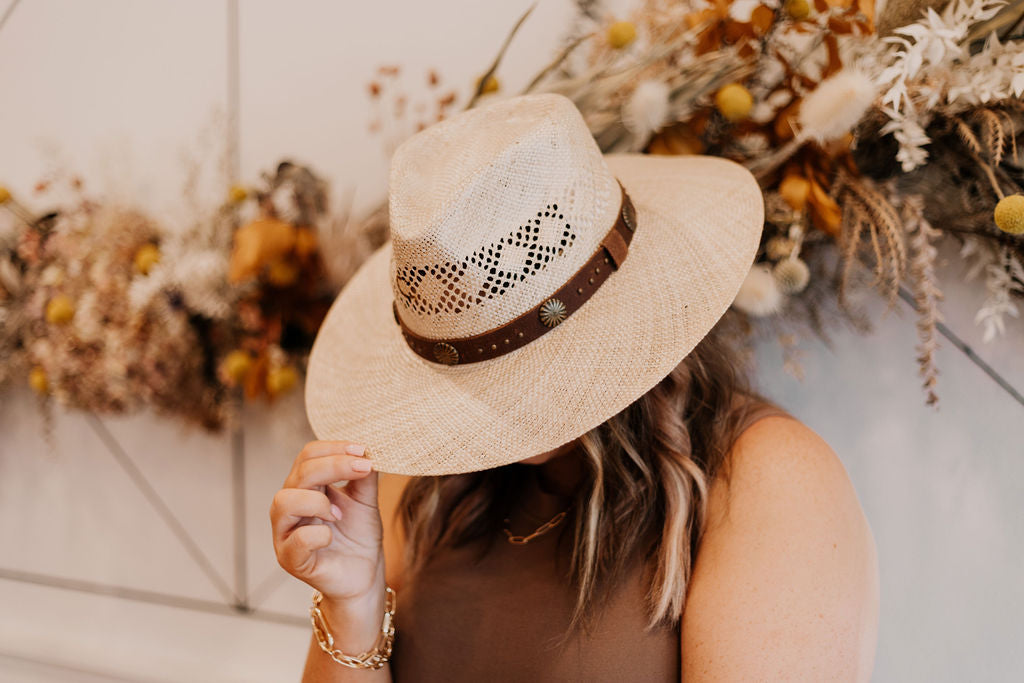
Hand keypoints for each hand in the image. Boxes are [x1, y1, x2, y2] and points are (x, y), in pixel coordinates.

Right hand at [270, 440, 384, 603]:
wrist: (364, 576)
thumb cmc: (359, 537)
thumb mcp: (366, 501)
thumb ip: (364, 477)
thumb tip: (367, 451)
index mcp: (306, 487)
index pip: (308, 456)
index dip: (334, 448)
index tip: (363, 450)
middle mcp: (291, 506)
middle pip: (300, 473)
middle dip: (334, 466)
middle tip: (363, 468)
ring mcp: (286, 533)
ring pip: (284, 502)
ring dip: (317, 501)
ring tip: (339, 514)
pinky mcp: (291, 559)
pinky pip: (295, 541)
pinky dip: (316, 534)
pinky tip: (331, 535)